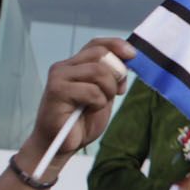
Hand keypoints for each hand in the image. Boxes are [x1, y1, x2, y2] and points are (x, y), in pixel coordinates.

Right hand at [22, 38, 134, 163]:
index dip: (116, 45)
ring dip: (107, 91)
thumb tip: (128, 59)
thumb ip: (112, 78)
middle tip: (115, 92)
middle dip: (116, 74)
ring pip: (98, 72)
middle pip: (101, 55)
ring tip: (98, 105)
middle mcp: (64, 67)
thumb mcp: (104, 96)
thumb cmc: (81, 121)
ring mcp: (58, 77)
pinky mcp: (56, 91)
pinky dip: (98, 103)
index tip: (133, 55)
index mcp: (76, 65)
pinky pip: (92, 91)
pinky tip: (88, 110)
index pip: (97, 44)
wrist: (60, 145)